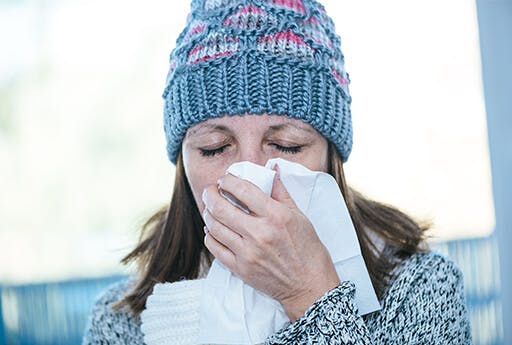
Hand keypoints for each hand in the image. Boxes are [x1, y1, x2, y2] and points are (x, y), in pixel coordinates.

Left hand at [202, 167, 340, 320]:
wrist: (309, 286)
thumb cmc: (308, 250)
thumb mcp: (300, 216)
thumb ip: (281, 192)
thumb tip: (271, 169)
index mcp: (276, 216)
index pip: (243, 190)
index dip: (228, 180)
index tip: (226, 179)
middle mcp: (259, 233)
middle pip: (220, 207)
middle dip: (210, 193)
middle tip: (211, 190)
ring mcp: (247, 252)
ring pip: (213, 226)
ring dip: (207, 213)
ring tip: (210, 208)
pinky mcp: (240, 268)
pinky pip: (214, 247)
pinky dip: (209, 234)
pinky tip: (213, 229)